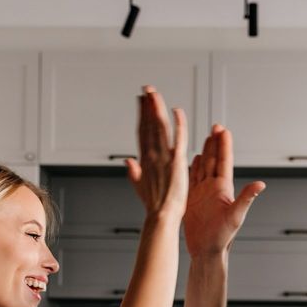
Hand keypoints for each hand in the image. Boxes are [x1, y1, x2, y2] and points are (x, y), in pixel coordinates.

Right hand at [125, 86, 188, 217]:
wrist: (161, 217)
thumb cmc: (153, 206)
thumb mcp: (139, 187)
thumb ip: (133, 171)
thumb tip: (128, 160)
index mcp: (145, 160)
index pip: (142, 132)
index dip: (141, 115)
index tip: (141, 102)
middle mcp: (152, 156)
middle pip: (149, 125)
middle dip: (148, 106)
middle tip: (147, 89)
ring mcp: (164, 158)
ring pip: (160, 127)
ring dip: (157, 108)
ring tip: (155, 93)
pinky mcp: (177, 162)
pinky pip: (178, 139)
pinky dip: (178, 124)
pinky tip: (177, 110)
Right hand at [184, 124, 264, 257]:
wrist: (207, 251)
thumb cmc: (223, 237)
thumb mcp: (236, 216)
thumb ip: (246, 198)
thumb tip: (260, 184)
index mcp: (223, 189)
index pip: (223, 162)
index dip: (223, 145)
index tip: (223, 130)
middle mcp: (213, 189)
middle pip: (213, 160)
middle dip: (214, 143)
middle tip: (215, 126)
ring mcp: (202, 193)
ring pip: (202, 167)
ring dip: (204, 152)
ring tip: (204, 138)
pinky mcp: (192, 200)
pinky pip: (190, 179)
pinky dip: (191, 167)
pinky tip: (191, 159)